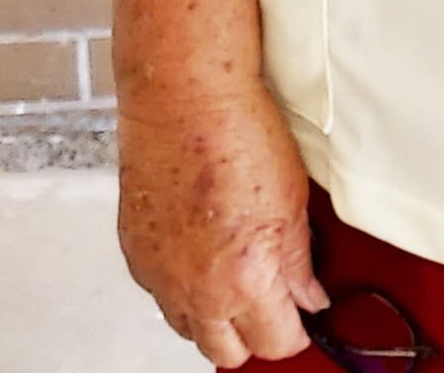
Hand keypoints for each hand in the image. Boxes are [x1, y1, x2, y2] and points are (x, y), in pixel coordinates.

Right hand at [116, 79, 333, 366]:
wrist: (182, 97)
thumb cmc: (237, 132)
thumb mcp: (292, 199)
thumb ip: (299, 262)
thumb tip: (309, 296)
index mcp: (241, 280)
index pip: (276, 342)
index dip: (297, 331)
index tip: (304, 316)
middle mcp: (195, 291)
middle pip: (227, 353)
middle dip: (254, 334)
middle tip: (272, 302)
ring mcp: (159, 276)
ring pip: (189, 329)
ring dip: (215, 316)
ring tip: (235, 277)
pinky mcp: (134, 255)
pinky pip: (161, 295)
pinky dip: (183, 287)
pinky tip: (201, 253)